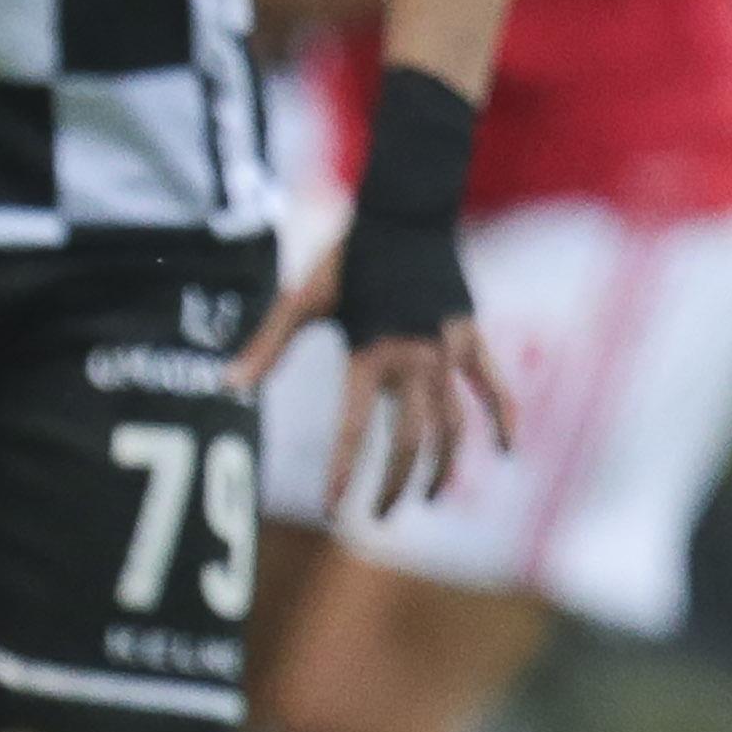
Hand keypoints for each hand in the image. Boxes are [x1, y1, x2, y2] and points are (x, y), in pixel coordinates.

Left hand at [235, 243, 519, 518]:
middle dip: (394, 483)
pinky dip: (503, 419)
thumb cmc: (344, 259)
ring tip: (428, 498)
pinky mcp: (471, 339)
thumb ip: (266, 347)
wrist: (403, 216)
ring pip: (454, 425)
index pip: (355, 428)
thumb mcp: (299, 301)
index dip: (344, 473)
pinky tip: (505, 452)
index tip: (333, 509)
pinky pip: (494, 388)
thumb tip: (225, 387)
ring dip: (443, 467)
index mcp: (369, 354)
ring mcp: (448, 352)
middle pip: (412, 440)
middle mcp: (414, 359)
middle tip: (377, 516)